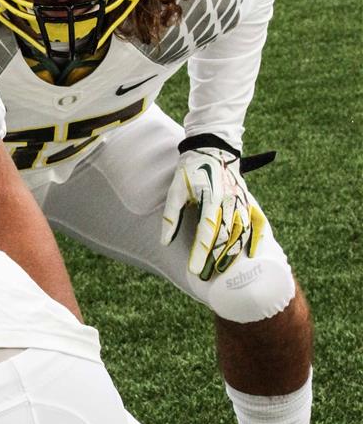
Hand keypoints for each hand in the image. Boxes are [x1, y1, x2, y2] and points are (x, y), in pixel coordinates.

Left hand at [161, 145, 264, 279]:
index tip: (194, 269)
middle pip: (226, 236)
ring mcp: (241, 200)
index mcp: (210, 198)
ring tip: (224, 271)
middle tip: (207, 276)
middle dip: (216, 259)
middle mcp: (229, 201)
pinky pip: (257, 221)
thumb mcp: (175, 191)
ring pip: (242, 232)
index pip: (207, 231)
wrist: (212, 147)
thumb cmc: (190, 170)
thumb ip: (171, 217)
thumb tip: (165, 242)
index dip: (201, 252)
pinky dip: (257, 238)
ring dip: (234, 253)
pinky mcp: (247, 199)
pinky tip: (253, 254)